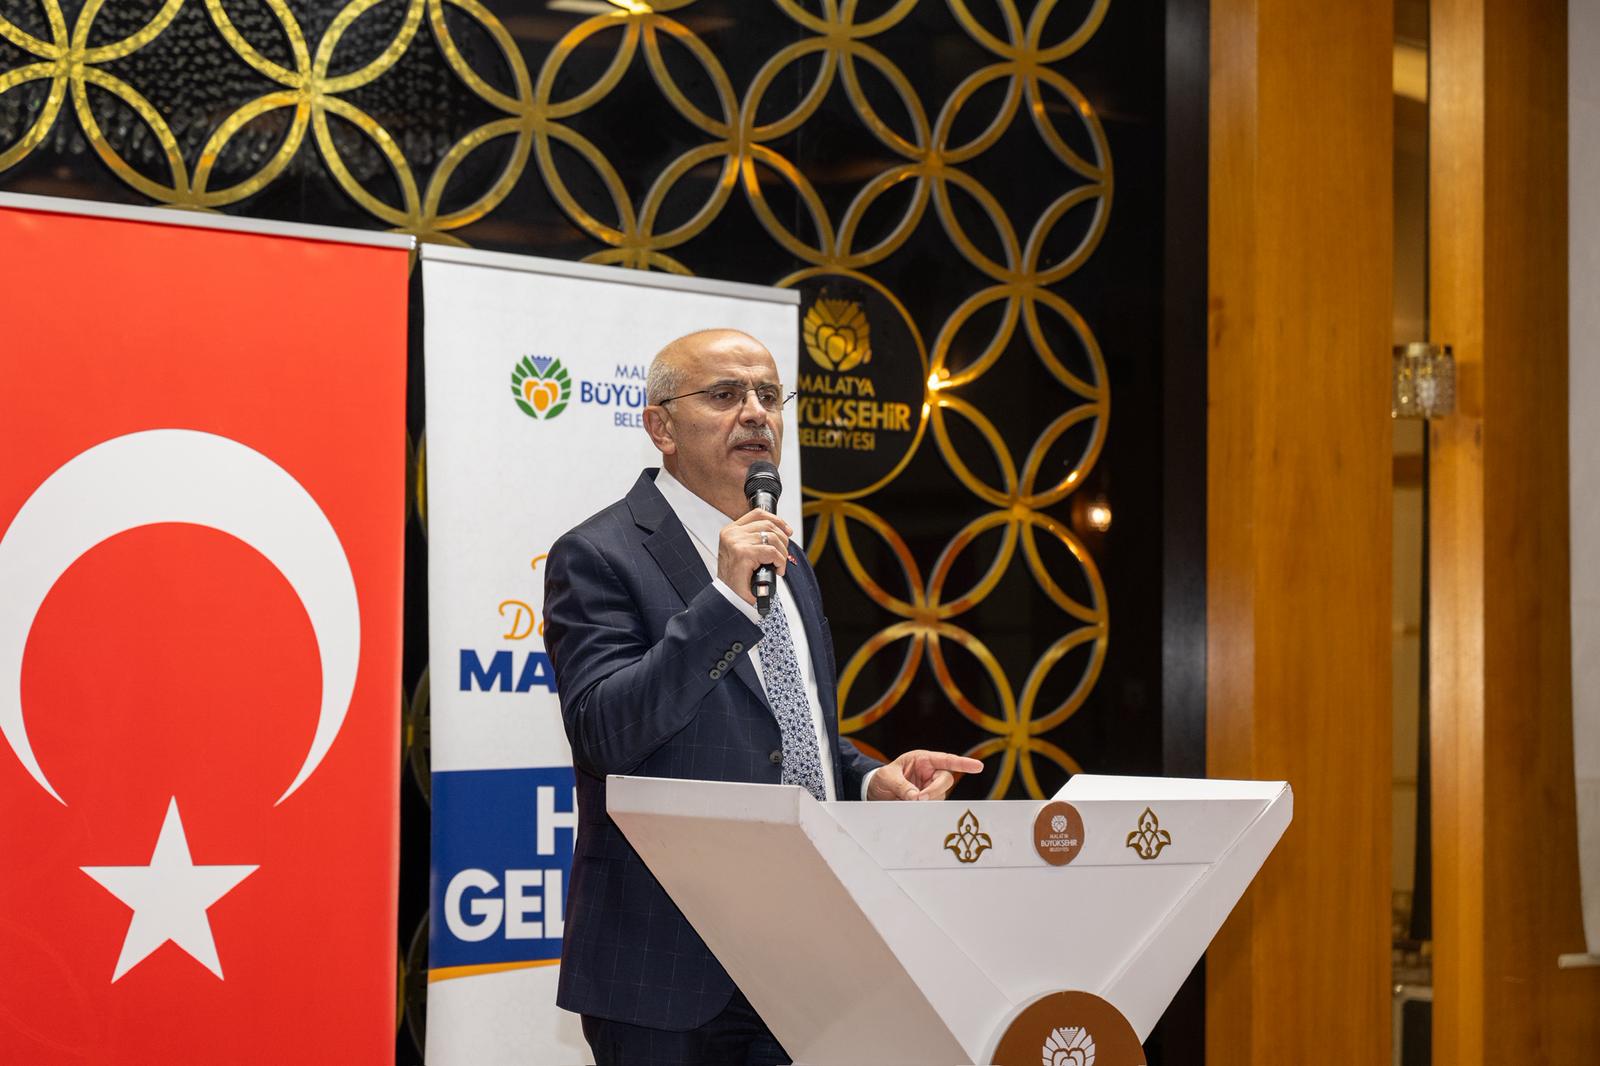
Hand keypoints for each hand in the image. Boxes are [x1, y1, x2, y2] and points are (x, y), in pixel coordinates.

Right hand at [717, 508, 792, 605]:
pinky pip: (771, 552)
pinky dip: (779, 561)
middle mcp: (732, 534)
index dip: (777, 520)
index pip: (758, 514)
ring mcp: (736, 543)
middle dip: (783, 540)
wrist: (729, 597)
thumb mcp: (744, 552)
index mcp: (731, 531)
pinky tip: (777, 570)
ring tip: (779, 565)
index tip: (787, 531)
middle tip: (782, 556)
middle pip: (768, 525)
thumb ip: (756, 539)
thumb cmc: (738, 578)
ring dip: (782, 553)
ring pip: (772, 538)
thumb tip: (782, 531)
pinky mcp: (743, 554)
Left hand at [867, 750, 983, 800]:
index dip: (963, 763)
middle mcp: (930, 772)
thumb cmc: (881, 778)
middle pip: (946, 780)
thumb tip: (916, 797)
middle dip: (935, 790)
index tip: (979, 766)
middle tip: (919, 799)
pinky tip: (912, 808)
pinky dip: (925, 809)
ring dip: (928, 801)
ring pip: (940, 795)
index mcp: (922, 759)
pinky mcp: (928, 801)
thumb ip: (901, 786)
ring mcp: (930, 787)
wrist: (874, 790)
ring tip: (906, 801)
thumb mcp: (887, 778)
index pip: (946, 760)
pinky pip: (933, 805)